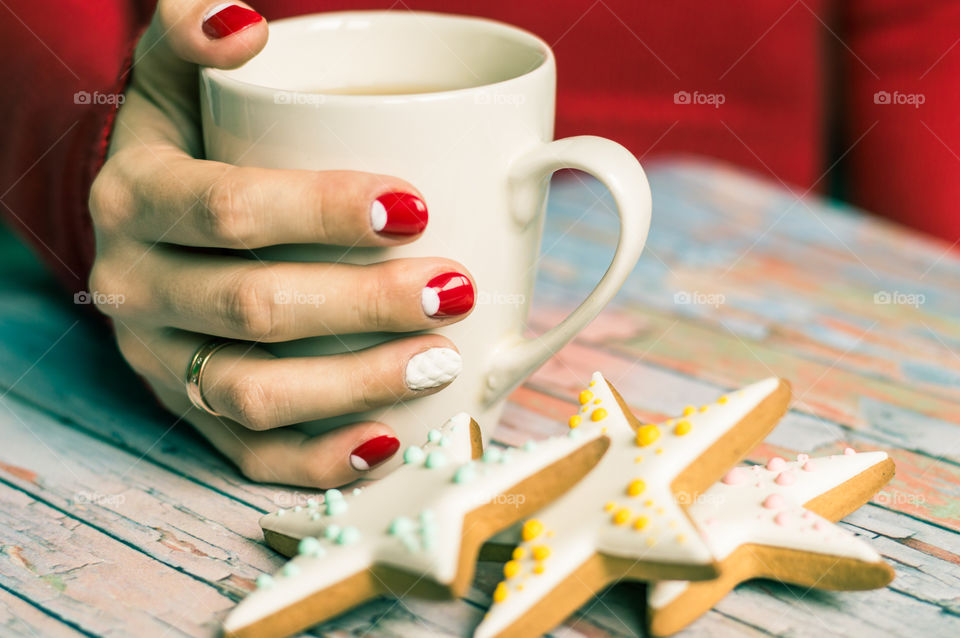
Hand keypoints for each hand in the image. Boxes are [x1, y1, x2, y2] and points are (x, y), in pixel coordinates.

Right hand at [87, 1, 474, 487]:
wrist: (147, 226)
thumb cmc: (189, 145)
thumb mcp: (176, 78)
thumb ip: (191, 33)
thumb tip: (242, 21)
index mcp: (138, 199)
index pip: (229, 211)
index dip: (321, 211)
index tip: (414, 206)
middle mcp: (137, 288)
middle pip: (253, 308)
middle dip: (363, 304)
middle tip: (454, 289)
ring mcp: (161, 361)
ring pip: (253, 393)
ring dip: (354, 385)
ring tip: (441, 360)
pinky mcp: (188, 413)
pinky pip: (247, 456)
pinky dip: (318, 461)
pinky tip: (387, 441)